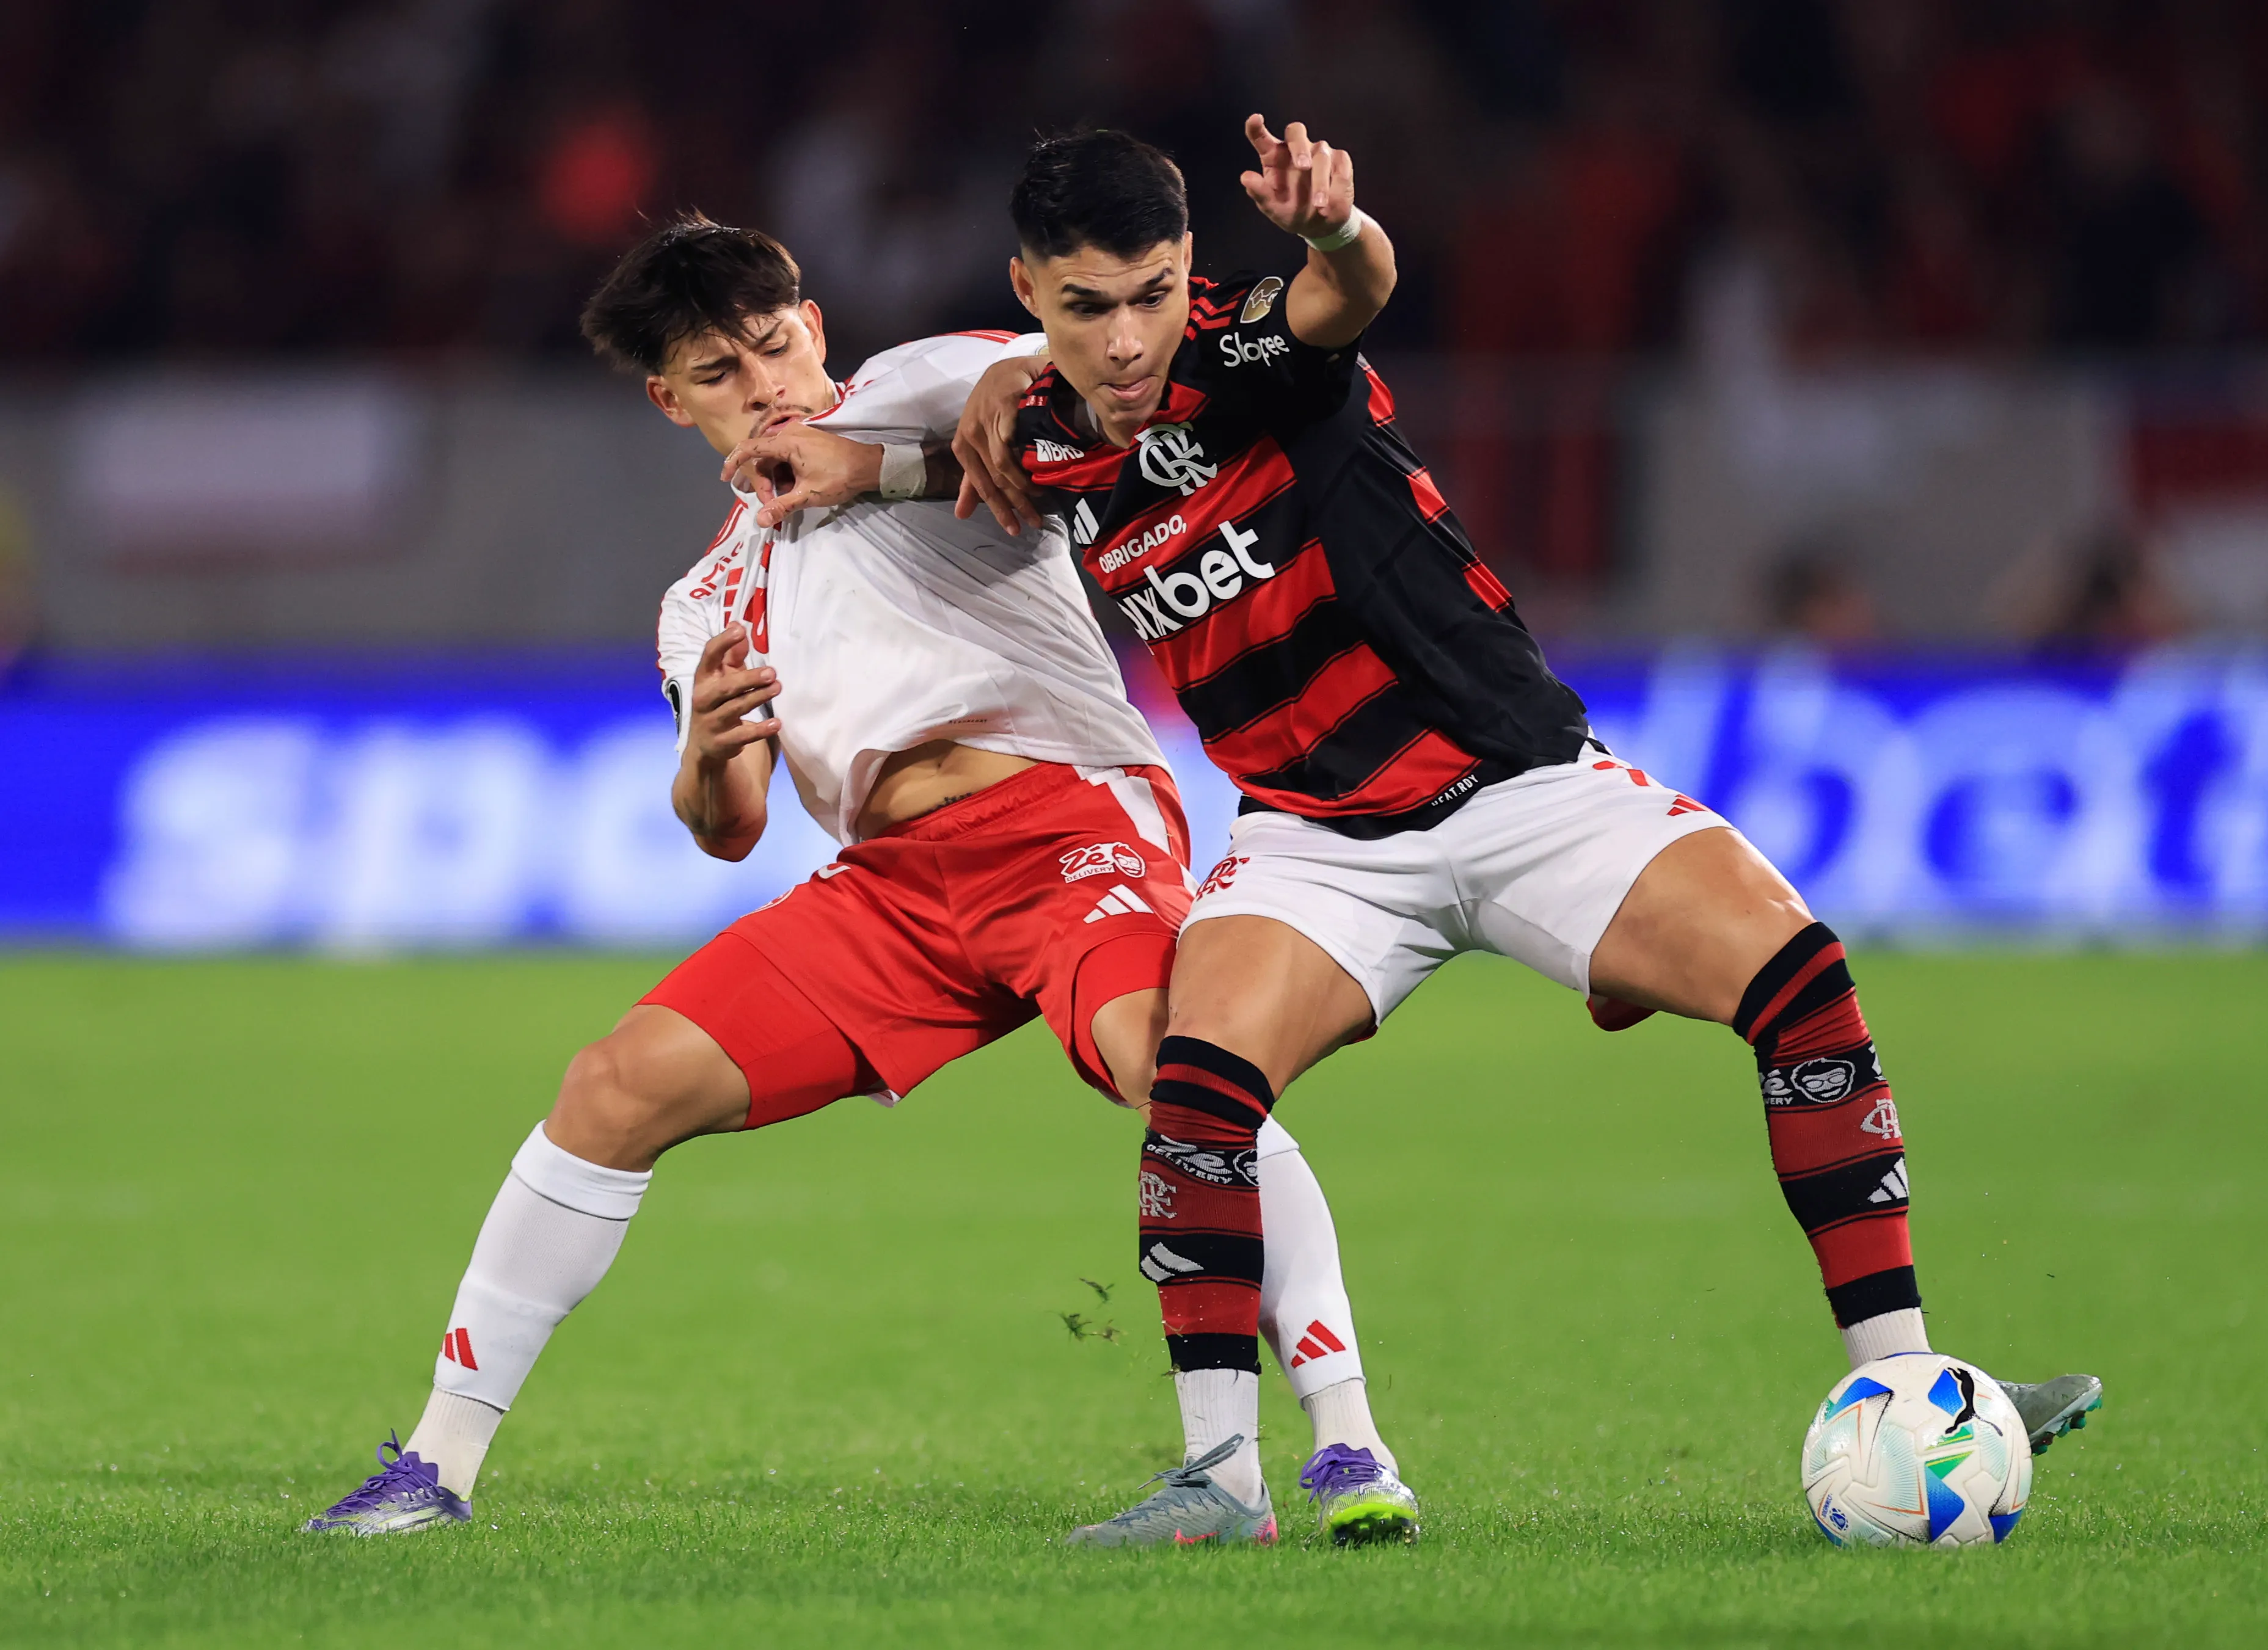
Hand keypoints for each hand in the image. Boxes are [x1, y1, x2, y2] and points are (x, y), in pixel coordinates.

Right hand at [687, 624, 780, 764]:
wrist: (704, 745)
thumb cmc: (719, 701)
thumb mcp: (723, 677)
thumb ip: (732, 656)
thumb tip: (739, 626)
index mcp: (703, 679)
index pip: (708, 657)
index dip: (722, 642)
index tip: (739, 631)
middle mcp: (703, 699)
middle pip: (725, 687)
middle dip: (748, 679)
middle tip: (772, 672)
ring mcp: (711, 722)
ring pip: (735, 708)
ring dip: (758, 698)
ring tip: (778, 688)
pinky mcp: (723, 742)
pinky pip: (743, 735)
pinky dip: (760, 730)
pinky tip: (776, 723)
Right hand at [719, 418, 883, 527]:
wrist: (869, 466)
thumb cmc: (839, 477)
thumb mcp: (809, 495)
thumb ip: (782, 506)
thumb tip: (760, 520)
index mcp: (786, 442)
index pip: (749, 448)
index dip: (733, 462)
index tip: (725, 479)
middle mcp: (789, 434)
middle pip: (762, 459)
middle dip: (762, 483)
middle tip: (770, 505)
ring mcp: (800, 437)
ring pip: (775, 461)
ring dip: (776, 482)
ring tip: (786, 500)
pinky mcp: (808, 443)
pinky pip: (787, 458)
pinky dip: (786, 475)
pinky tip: (795, 490)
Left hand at [951, 354, 1049, 534]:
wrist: (1010, 370)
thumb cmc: (994, 408)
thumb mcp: (980, 443)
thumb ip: (973, 478)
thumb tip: (962, 514)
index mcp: (962, 444)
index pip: (980, 484)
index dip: (997, 509)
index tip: (1014, 529)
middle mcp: (970, 432)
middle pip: (993, 478)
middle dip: (1015, 504)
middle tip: (1035, 521)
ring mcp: (987, 417)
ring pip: (1003, 463)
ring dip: (1023, 485)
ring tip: (1042, 497)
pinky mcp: (1005, 404)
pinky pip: (1013, 440)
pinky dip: (1026, 458)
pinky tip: (1042, 470)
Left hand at [1239, 114, 1355, 241]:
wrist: (1320, 224)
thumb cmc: (1292, 212)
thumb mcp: (1273, 208)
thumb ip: (1259, 193)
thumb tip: (1245, 178)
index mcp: (1274, 157)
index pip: (1261, 137)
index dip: (1256, 127)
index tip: (1255, 119)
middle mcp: (1295, 149)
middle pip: (1296, 131)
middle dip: (1299, 147)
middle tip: (1303, 166)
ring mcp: (1318, 152)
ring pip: (1321, 156)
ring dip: (1321, 183)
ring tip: (1319, 206)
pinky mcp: (1339, 160)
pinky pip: (1340, 165)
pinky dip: (1337, 185)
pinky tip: (1331, 202)